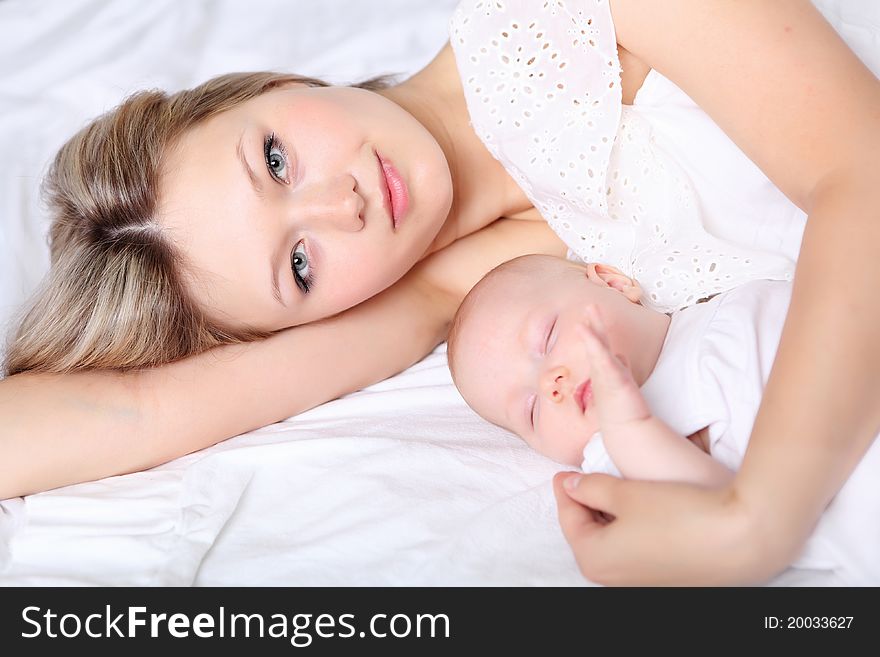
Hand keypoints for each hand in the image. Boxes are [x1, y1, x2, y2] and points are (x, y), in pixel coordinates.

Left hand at [552, 471, 782, 584]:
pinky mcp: (664, 577)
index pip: (569, 518)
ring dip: (608, 514)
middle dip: (585, 503)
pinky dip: (629, 527)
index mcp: (593, 558)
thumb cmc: (677, 514)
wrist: (739, 539)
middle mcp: (612, 578)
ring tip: (611, 486)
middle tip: (584, 476)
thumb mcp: (625, 493)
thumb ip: (591, 488)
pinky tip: (638, 507)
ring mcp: (640, 581)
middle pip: (588, 532)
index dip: (566, 489)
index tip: (563, 470)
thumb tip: (570, 484)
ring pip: (611, 540)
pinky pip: (634, 549)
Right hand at [578, 304, 652, 437]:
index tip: (594, 315)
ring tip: (589, 311)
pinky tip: (589, 335)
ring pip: (598, 347)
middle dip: (593, 324)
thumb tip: (621, 355)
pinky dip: (594, 345)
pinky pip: (602, 358)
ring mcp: (607, 374)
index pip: (602, 346)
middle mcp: (604, 370)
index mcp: (607, 370)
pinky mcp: (611, 378)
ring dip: (593, 329)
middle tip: (589, 306)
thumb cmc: (625, 410)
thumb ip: (621, 368)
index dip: (597, 331)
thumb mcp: (623, 383)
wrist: (627, 431)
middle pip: (598, 342)